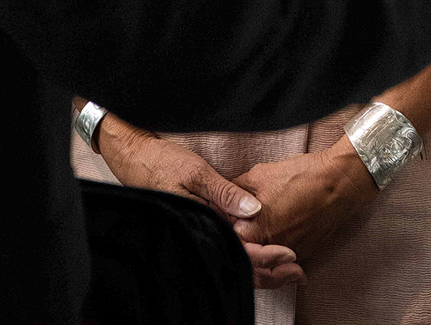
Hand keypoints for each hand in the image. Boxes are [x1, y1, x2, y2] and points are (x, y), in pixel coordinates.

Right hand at [95, 116, 303, 289]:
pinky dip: (244, 252)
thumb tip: (255, 211)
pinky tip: (259, 249)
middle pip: (237, 263)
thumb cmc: (162, 164)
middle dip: (268, 271)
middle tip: (296, 271)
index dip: (265, 257)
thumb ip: (225, 192)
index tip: (289, 255)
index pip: (238, 251)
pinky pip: (224, 246)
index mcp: (201, 225)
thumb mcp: (195, 172)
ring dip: (260, 265)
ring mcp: (198, 233)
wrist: (134, 159)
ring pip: (231, 258)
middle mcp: (200, 235)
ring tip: (286, 267)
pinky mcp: (198, 227)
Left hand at [231, 140, 376, 271]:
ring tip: (263, 222)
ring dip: (259, 245)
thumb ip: (237, 190)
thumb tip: (225, 196)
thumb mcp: (259, 174)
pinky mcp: (304, 255)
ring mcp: (288, 255)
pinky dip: (278, 250)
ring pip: (265, 259)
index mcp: (254, 230)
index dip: (226, 223)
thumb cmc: (301, 176)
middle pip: (246, 251)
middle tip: (244, 218)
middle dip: (242, 236)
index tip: (227, 213)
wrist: (339, 183)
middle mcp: (270, 249)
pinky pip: (284, 260)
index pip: (229, 236)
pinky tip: (279, 230)